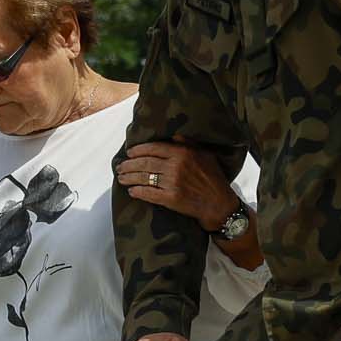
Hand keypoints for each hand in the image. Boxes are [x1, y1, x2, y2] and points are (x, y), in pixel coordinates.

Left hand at [118, 142, 237, 229]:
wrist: (220, 204)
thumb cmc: (214, 178)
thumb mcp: (205, 155)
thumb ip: (188, 144)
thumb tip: (173, 136)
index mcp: (182, 153)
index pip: (154, 148)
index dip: (138, 150)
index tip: (129, 153)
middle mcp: (175, 166)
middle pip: (145, 163)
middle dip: (129, 165)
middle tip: (120, 167)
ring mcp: (172, 183)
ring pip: (144, 178)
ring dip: (129, 178)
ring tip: (121, 178)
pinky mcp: (171, 199)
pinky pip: (149, 193)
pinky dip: (138, 192)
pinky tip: (132, 191)